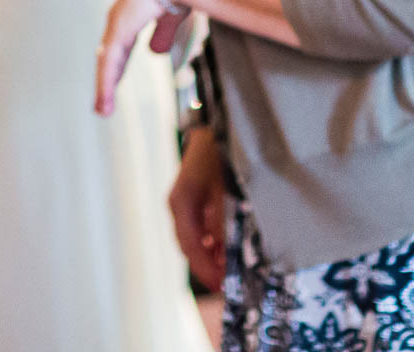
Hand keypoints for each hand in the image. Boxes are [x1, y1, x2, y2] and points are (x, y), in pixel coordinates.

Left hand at [95, 0, 189, 115]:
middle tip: (103, 102)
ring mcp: (116, 25)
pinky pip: (110, 63)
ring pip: (107, 63)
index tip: (115, 78)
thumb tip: (155, 52)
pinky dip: (106, 84)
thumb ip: (162, 32)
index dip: (117, 63)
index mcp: (132, 13)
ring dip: (104, 88)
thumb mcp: (172, 15)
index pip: (120, 45)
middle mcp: (119, 19)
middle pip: (110, 55)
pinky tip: (104, 102)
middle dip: (107, 78)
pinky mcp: (119, 31)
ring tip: (102, 110)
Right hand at [169, 126, 227, 290]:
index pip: (188, 245)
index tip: (221, 287)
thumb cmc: (220, 151)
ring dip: (213, 255)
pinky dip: (214, 241)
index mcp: (180, 201)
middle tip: (231, 286)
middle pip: (189, 245)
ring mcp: (185, 202)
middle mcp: (179, 204)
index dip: (205, 269)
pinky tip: (230, 248)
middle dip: (210, 266)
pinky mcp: (195, 198)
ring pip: (195, 238)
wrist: (216, 124)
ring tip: (234, 271)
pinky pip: (201, 228)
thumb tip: (225, 254)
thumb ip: (223, 222)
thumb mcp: (224, 188)